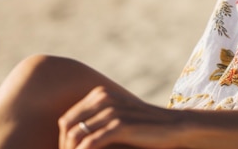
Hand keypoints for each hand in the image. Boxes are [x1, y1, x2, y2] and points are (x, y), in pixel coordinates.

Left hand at [58, 85, 177, 148]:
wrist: (174, 126)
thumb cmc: (145, 128)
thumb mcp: (119, 119)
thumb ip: (99, 123)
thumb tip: (73, 140)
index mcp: (101, 94)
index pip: (67, 119)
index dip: (63, 140)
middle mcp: (103, 98)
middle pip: (67, 126)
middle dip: (65, 146)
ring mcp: (112, 111)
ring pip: (75, 136)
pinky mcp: (120, 125)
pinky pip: (90, 144)